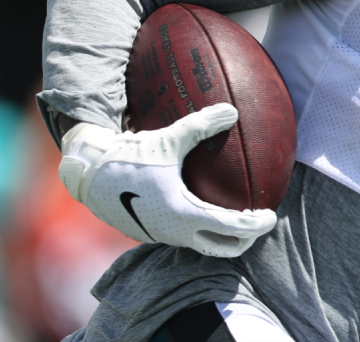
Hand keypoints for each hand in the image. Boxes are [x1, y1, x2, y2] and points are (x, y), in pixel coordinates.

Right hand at [57, 103, 277, 256]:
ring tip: (237, 217)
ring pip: (201, 245)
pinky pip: (184, 238)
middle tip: (258, 222)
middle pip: (222, 249)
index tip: (271, 215)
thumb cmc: (128, 156)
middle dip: (245, 240)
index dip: (256, 225)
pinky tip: (204, 210)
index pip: (232, 229)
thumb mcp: (168, 139)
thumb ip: (201, 125)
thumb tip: (232, 110)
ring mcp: (161, 236)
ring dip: (222, 236)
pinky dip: (201, 231)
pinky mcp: (150, 233)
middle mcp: (175, 232)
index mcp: (184, 213)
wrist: (87, 173)